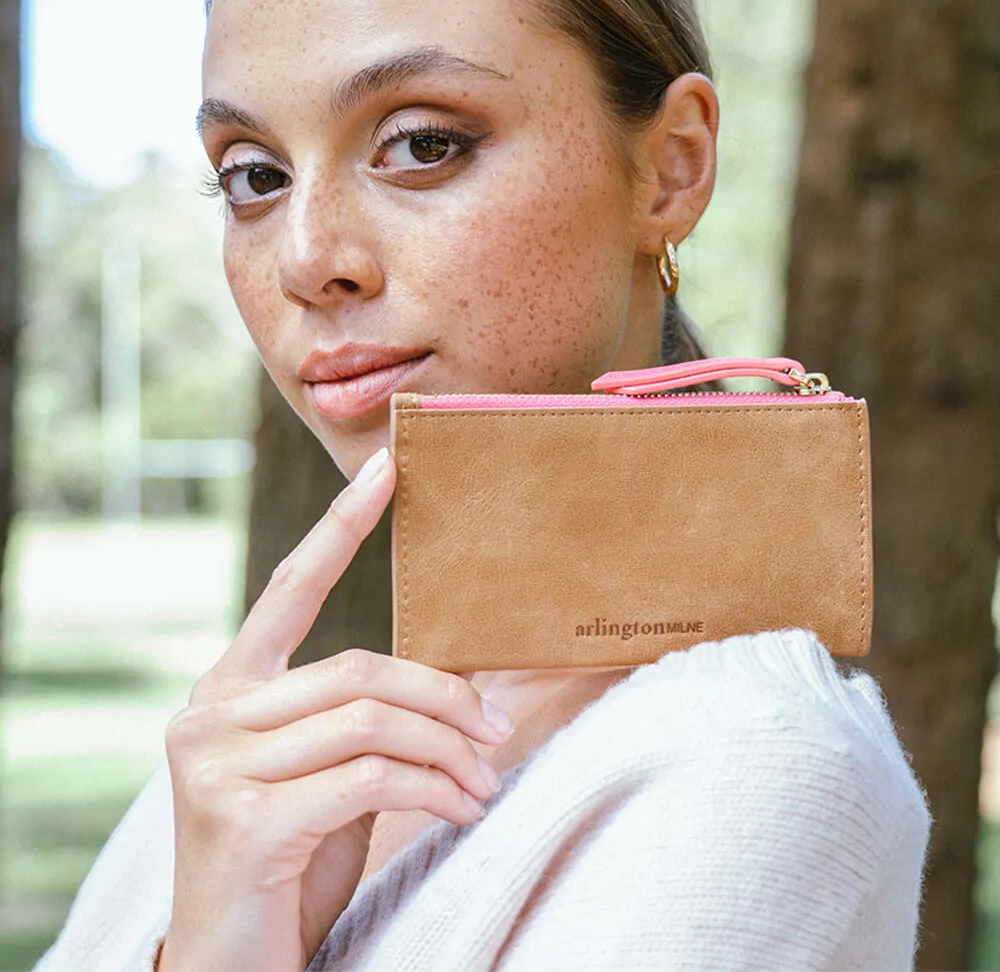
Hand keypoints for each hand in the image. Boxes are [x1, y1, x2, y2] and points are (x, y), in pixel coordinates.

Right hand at [157, 446, 513, 971]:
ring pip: (372, 720)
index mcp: (227, 689)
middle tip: (499, 730)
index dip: (343, 524)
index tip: (387, 466)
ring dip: (449, 752)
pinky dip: (434, 791)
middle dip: (444, 697)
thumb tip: (462, 679)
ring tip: (487, 783)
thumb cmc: (287, 861)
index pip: (290, 587)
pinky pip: (372, 778)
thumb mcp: (327, 774)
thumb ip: (364, 719)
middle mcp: (210, 714)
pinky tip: (463, 812)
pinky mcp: (247, 819)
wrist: (229, 967)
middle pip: (358, 667)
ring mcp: (219, 766)